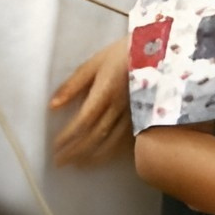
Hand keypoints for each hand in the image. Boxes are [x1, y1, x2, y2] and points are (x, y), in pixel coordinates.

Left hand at [47, 38, 133, 167]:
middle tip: (60, 162)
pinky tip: (104, 158)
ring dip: (94, 156)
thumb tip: (52, 106)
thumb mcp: (95, 62)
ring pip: (113, 141)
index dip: (69, 136)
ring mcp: (135, 113)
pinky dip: (115, 152)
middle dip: (76, 151)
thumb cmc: (124, 53)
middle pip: (96, 135)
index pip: (84, 120)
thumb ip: (74, 84)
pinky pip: (129, 139)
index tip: (54, 146)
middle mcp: (121, 106)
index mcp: (106, 91)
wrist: (161, 49)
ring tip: (78, 165)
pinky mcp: (145, 116)